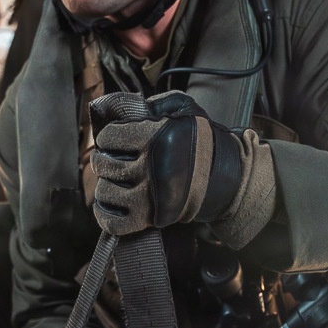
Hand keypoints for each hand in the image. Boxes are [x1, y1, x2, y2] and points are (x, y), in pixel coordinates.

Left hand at [90, 90, 244, 235]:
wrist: (225, 177)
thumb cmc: (201, 141)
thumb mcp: (183, 109)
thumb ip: (152, 104)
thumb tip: (115, 108)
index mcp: (155, 138)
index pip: (109, 137)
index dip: (108, 137)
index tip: (113, 140)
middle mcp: (150, 168)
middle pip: (104, 165)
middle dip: (102, 160)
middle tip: (109, 159)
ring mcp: (149, 197)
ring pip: (105, 193)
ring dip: (105, 186)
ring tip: (114, 181)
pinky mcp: (150, 219)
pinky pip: (113, 223)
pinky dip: (105, 214)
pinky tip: (110, 204)